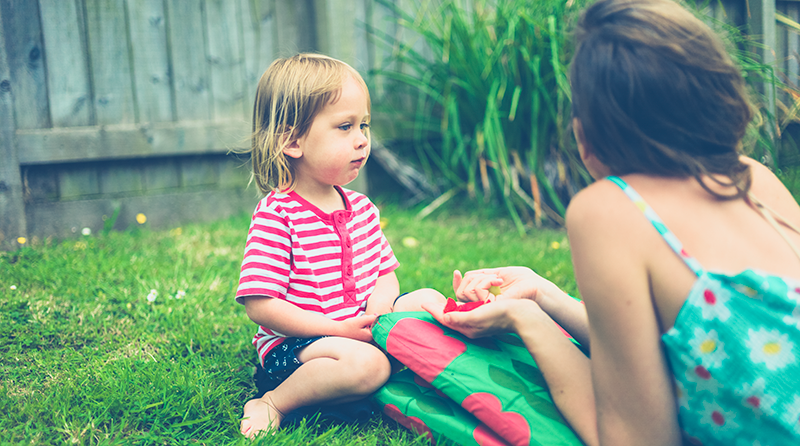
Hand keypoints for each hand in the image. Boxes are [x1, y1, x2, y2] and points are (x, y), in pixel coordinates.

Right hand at [334, 314, 377, 341]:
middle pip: (375, 325)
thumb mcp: (361, 320)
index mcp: (370, 336)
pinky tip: (358, 323)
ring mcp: (365, 337)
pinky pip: (366, 327)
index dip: (379, 319)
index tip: (378, 313)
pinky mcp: (362, 335)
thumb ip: (371, 318)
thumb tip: (380, 316)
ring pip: (370, 325)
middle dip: (371, 319)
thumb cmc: (348, 326)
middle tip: (365, 318)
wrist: (338, 330)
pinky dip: (364, 323)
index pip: (379, 326)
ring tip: (360, 320)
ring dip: (367, 320)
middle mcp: (369, 338)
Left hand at [421, 298, 539, 338]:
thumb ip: (460, 317)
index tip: (423, 303)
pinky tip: (460, 300)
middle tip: (428, 302)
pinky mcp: (486, 316)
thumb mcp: (478, 315)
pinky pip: (468, 310)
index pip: (446, 319)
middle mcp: (472, 326)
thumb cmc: (500, 315)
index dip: (434, 310)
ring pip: (458, 314)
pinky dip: (461, 304)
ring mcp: (479, 321)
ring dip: (449, 307)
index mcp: (468, 327)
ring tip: (441, 301)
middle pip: (450, 317)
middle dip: (439, 310)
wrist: (522, 315)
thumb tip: (444, 317)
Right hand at [453, 266, 558, 303]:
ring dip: (483, 280)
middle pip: (461, 289)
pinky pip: (476, 291)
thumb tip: (461, 275)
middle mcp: (481, 304)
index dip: (456, 283)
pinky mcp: (488, 308)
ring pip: (466, 290)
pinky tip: (499, 282)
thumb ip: (481, 276)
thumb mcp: (498, 274)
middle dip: (475, 279)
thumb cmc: (523, 281)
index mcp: (484, 296)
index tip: (456, 273)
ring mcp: (483, 308)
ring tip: (499, 282)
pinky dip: (486, 282)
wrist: (536, 289)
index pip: (462, 291)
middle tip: (495, 279)